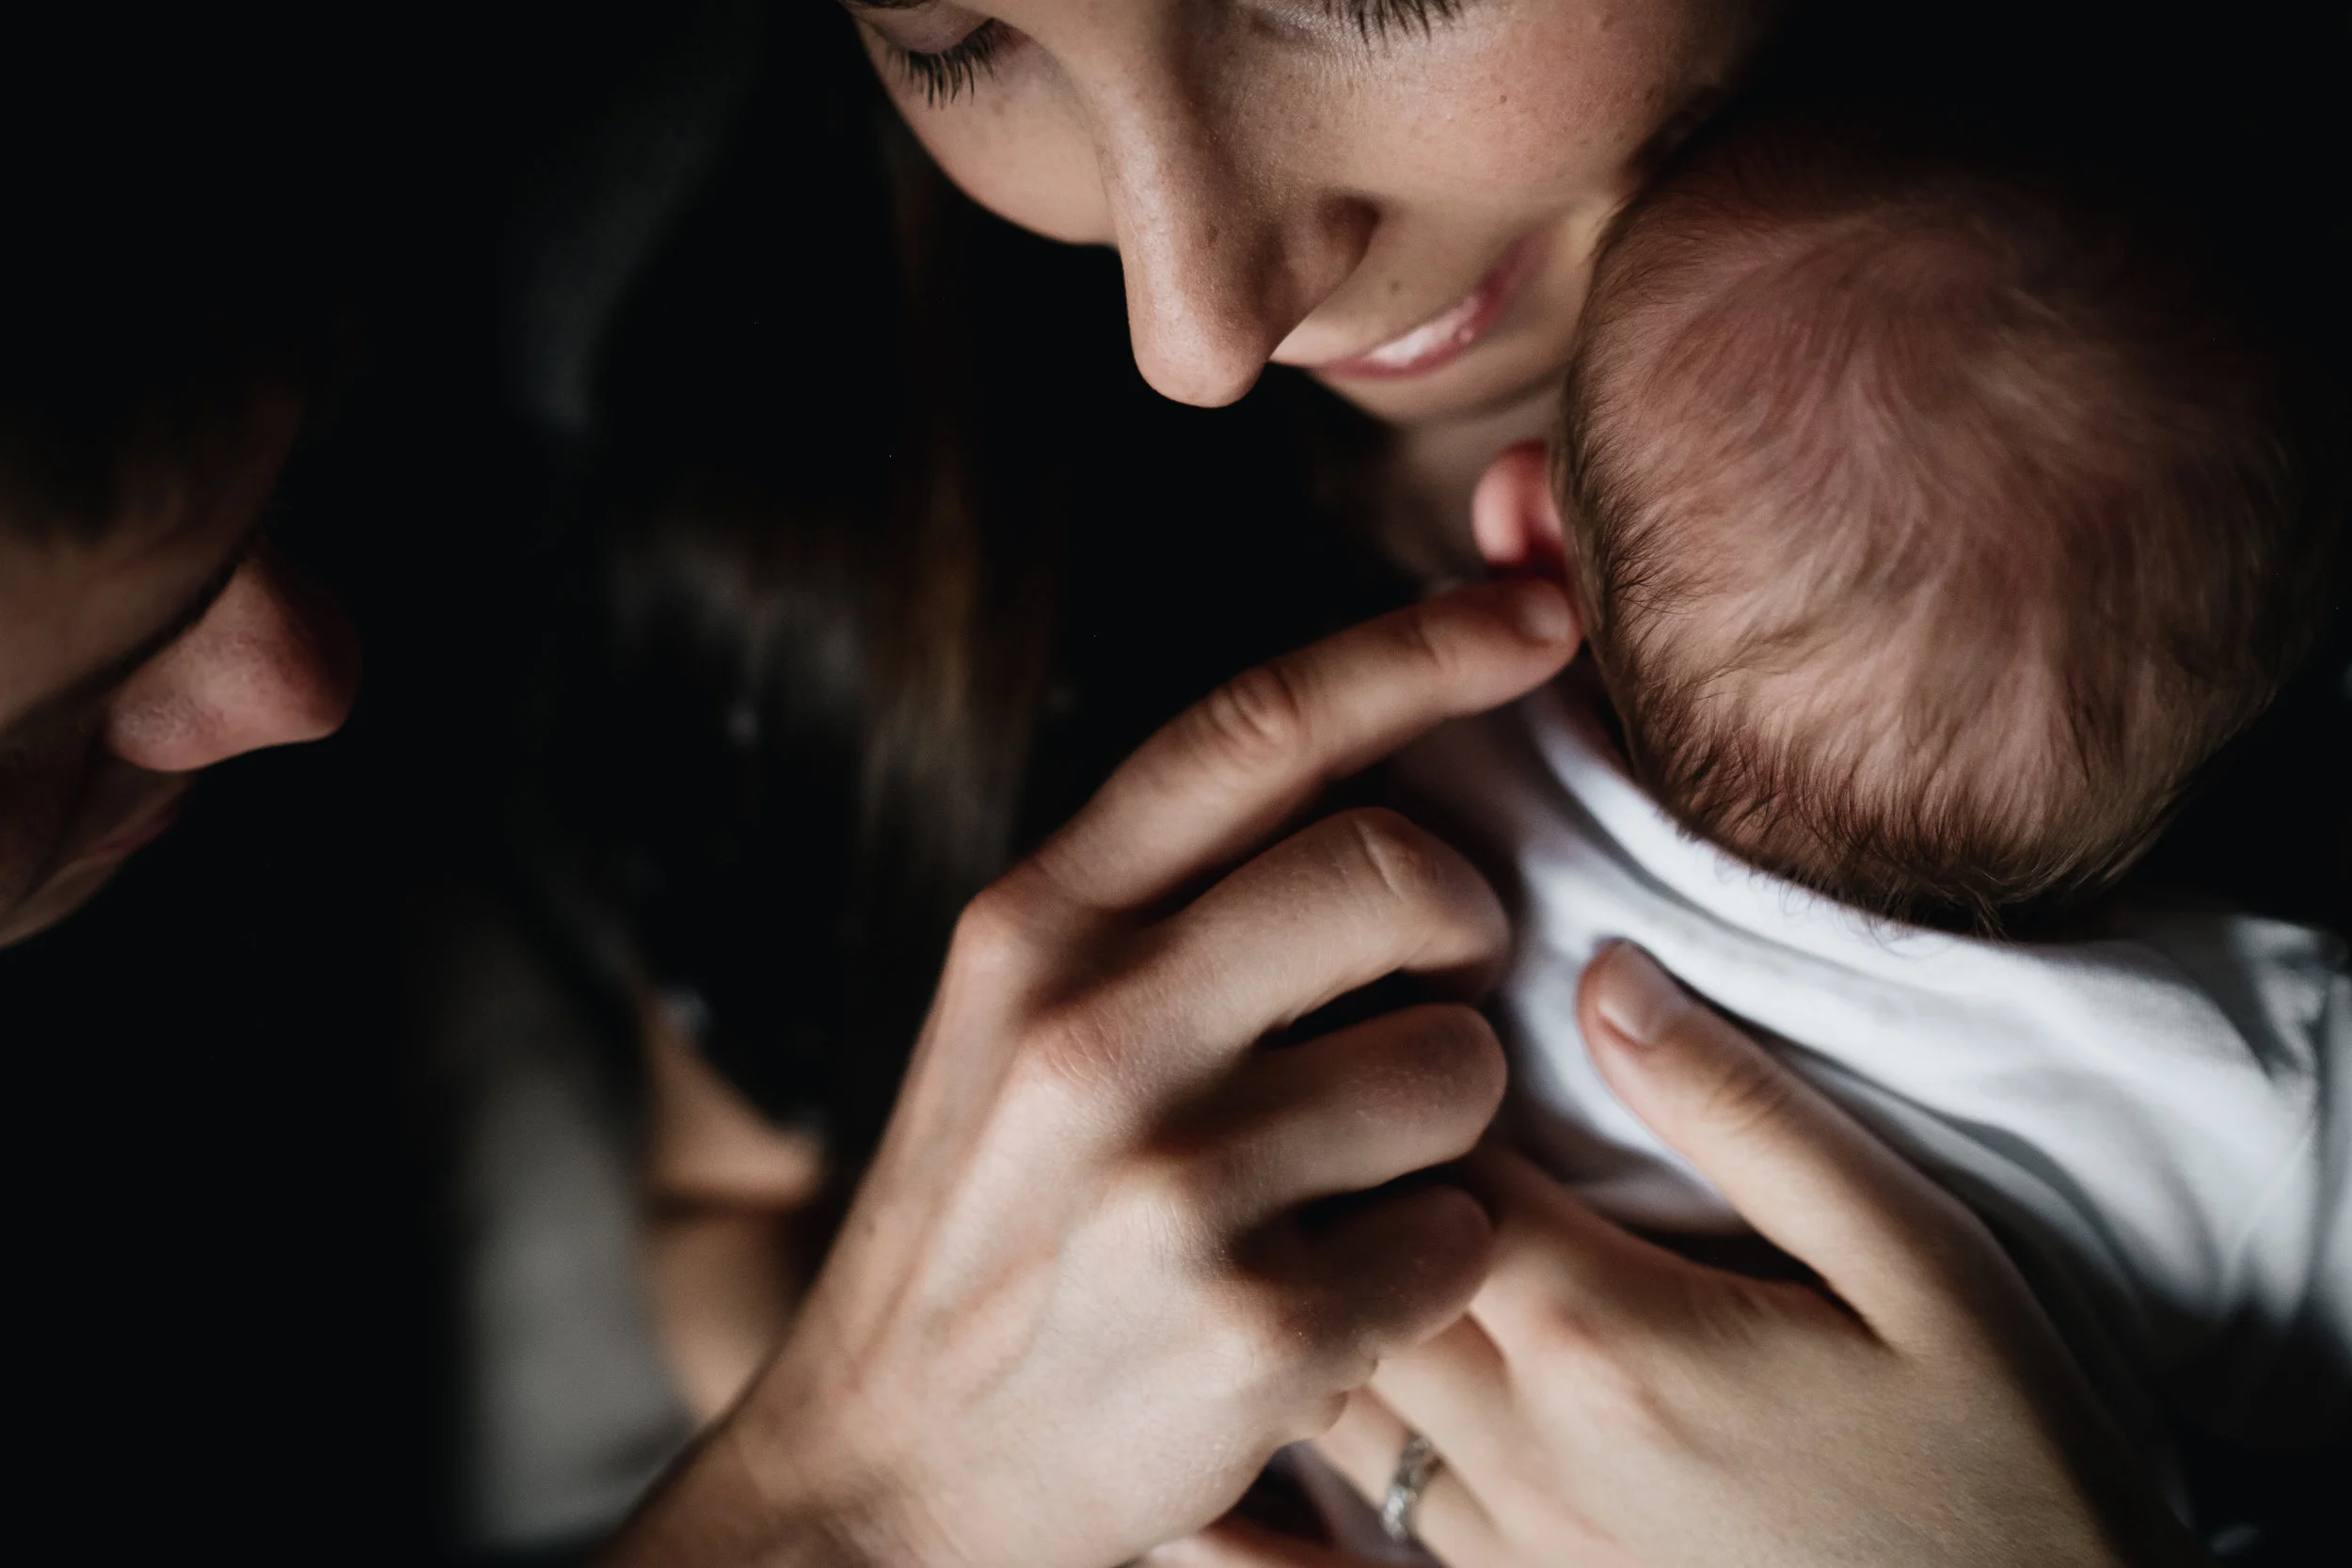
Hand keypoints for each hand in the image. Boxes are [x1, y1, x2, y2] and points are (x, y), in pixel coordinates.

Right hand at [600, 578, 1581, 1567]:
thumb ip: (1159, 901)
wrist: (886, 1479)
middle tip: (1444, 972)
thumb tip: (1375, 785)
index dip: (1417, 649)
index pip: (1253, 729)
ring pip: (1457, 1064)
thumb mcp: (1010, 1023)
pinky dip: (1437, 1259)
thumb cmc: (987, 1228)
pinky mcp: (1258, 1331)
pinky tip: (1343, 1290)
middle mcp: (1087, 1031)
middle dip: (1464, 914)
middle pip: (1394, 870)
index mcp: (1030, 929)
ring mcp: (1172, 1183)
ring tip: (1346, 1174)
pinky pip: (1468, 1233)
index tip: (1538, 614)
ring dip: (1446, 1118)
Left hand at [1165, 942, 2208, 1567]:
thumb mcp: (1928, 1271)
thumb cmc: (2006, 1478)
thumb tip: (1607, 978)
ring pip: (1318, 1392)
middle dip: (1311, 1161)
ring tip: (1261, 1211)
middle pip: (1337, 1263)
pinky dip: (1257, 1515)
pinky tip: (1187, 1498)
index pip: (1422, 1157)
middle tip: (1288, 1072)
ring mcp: (1504, 1547)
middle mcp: (1521, 1445)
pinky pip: (1337, 1556)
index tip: (1369, 989)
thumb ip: (1753, 1121)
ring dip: (1285, 1294)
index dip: (1381, 1063)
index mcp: (1608, 1334)